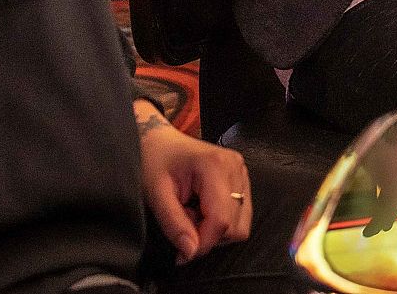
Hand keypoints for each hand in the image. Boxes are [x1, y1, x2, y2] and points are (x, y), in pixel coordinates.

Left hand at [136, 107, 252, 260]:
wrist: (160, 142)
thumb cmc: (154, 163)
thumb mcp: (157, 195)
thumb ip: (174, 225)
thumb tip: (191, 253)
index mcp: (215, 166)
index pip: (221, 220)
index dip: (203, 243)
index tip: (181, 253)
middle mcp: (236, 167)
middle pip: (236, 226)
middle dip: (209, 236)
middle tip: (184, 224)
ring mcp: (242, 172)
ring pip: (241, 224)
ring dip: (215, 230)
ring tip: (193, 215)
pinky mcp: (242, 179)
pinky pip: (240, 215)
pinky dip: (221, 222)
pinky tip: (203, 210)